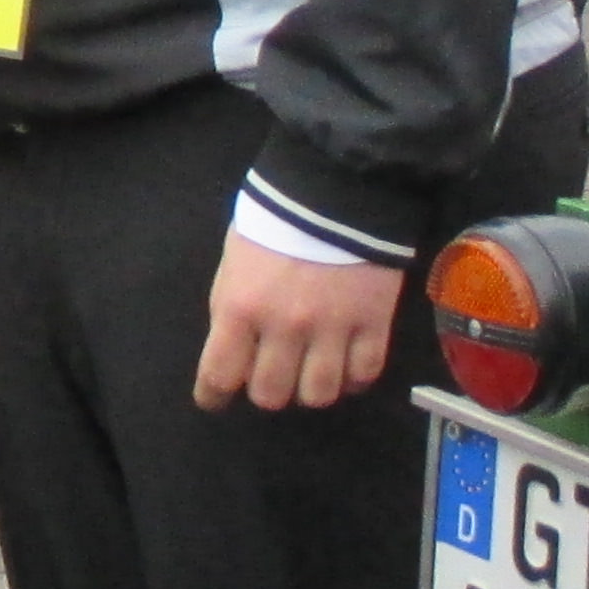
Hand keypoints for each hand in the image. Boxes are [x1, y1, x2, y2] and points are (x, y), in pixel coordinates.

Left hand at [194, 236, 404, 411]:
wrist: (335, 188)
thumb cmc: (273, 221)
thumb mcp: (234, 263)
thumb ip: (232, 308)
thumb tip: (233, 349)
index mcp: (240, 308)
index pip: (219, 375)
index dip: (214, 396)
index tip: (215, 400)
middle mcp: (284, 327)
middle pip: (271, 395)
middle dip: (265, 391)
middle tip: (269, 376)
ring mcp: (333, 329)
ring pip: (319, 394)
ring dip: (310, 389)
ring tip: (309, 373)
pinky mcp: (374, 325)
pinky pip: (363, 374)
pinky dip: (353, 379)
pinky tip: (345, 367)